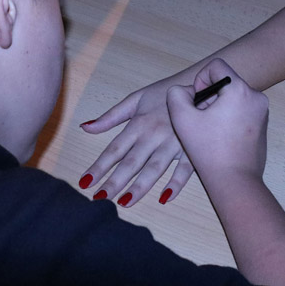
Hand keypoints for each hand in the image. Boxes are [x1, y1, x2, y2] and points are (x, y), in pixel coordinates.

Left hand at [79, 73, 194, 205]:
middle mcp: (153, 135)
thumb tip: (85, 127)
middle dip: (114, 181)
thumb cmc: (165, 92)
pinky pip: (185, 169)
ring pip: (154, 168)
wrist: (199, 84)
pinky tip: (164, 198)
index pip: (114, 150)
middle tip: (99, 199)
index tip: (85, 183)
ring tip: (125, 202)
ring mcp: (173, 143)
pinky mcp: (192, 148)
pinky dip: (176, 184)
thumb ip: (110, 117)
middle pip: (131, 162)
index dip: (99, 167)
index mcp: (138, 124)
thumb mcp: (135, 100)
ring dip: (140, 186)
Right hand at [167, 60, 269, 188]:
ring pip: (233, 98)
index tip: (196, 102)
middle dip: (209, 98)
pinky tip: (219, 138)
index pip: (216, 66)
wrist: (235, 181)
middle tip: (200, 120)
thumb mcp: (182, 119)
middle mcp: (256, 97)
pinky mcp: (263, 125)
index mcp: (240, 90)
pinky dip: (228, 118)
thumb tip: (186, 91)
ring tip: (208, 131)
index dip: (200, 81)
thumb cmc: (209, 150)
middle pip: (225, 83)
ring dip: (217, 109)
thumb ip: (177, 95)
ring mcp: (262, 112)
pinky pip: (242, 111)